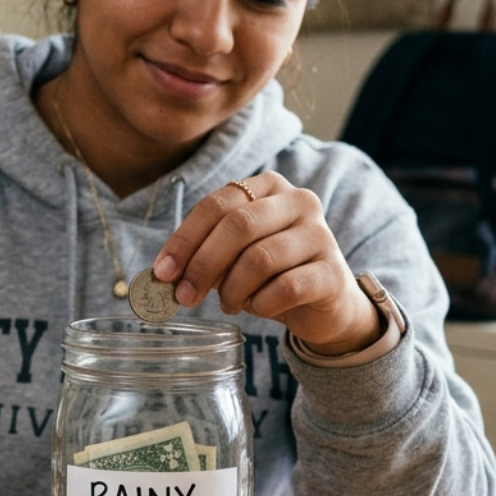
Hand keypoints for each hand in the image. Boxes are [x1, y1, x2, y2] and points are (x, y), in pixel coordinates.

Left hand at [150, 172, 382, 356]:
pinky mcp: (333, 272)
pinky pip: (285, 288)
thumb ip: (204, 255)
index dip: (185, 239)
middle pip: (238, 225)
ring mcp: (320, 234)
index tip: (162, 272)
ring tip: (228, 305)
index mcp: (269, 187)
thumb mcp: (234, 257)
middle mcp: (299, 201)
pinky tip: (258, 308)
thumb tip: (165, 274)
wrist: (326, 304)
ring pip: (260, 258)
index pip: (217, 204)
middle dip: (203, 264)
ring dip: (232, 289)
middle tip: (185, 296)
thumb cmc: (272, 275)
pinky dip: (261, 304)